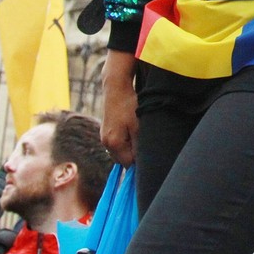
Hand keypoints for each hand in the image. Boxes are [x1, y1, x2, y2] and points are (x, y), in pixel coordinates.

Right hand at [101, 51, 138, 165]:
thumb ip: (138, 145)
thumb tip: (140, 162)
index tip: (150, 156)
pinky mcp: (105, 130)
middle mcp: (106, 143)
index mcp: (114, 144)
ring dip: (130, 148)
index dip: (139, 163)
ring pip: (120, 151)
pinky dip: (126, 141)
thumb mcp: (138, 126)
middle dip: (134, 156)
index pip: (127, 164)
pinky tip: (133, 131)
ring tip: (140, 136)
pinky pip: (117, 143)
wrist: (116, 88)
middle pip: (122, 159)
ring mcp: (104, 137)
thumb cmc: (130, 106)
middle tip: (147, 145)